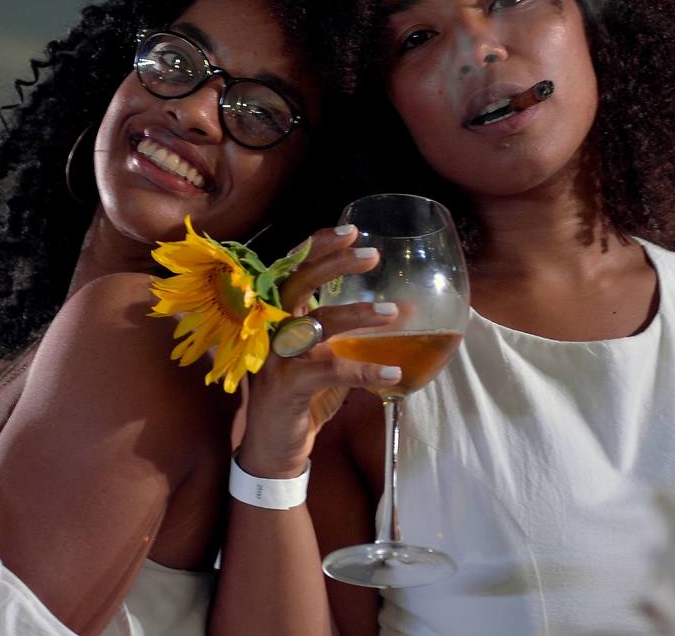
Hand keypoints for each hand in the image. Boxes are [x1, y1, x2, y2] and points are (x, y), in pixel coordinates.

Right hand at [240, 225, 399, 477]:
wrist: (274, 445)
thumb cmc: (302, 392)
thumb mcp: (324, 353)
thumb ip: (349, 329)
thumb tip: (404, 306)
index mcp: (278, 315)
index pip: (292, 269)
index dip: (318, 247)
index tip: (351, 230)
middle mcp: (271, 329)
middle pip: (296, 283)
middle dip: (332, 264)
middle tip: (371, 255)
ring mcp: (276, 357)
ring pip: (313, 324)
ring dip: (355, 314)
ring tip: (394, 312)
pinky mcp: (288, 387)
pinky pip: (328, 371)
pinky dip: (363, 370)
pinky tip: (393, 373)